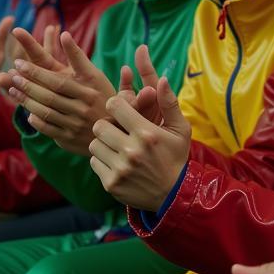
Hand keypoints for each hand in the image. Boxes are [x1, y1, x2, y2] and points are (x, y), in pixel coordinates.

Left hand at [8, 28, 115, 156]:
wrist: (115, 130)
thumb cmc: (102, 97)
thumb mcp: (96, 75)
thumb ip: (78, 57)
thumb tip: (63, 34)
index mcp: (91, 86)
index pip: (60, 77)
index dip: (37, 71)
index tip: (19, 62)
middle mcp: (85, 103)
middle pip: (51, 92)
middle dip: (29, 81)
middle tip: (14, 71)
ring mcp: (77, 122)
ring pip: (46, 110)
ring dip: (26, 99)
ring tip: (14, 87)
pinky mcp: (70, 137)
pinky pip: (48, 128)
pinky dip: (36, 120)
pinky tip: (27, 112)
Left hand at [88, 70, 190, 211]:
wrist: (174, 194)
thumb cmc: (176, 156)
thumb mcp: (180, 129)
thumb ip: (169, 102)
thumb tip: (161, 78)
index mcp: (146, 133)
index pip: (114, 106)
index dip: (115, 105)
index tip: (120, 110)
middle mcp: (132, 150)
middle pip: (99, 125)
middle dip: (106, 125)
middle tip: (116, 130)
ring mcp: (120, 168)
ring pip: (94, 144)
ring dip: (103, 143)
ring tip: (116, 146)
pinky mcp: (111, 183)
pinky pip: (94, 162)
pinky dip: (102, 160)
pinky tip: (116, 162)